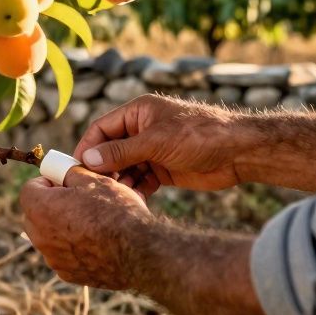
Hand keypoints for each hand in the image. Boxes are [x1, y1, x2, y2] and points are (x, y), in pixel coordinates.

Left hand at [18, 167, 156, 289]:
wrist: (140, 252)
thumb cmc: (116, 212)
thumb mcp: (94, 180)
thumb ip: (70, 174)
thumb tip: (63, 173)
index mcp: (40, 209)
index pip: (29, 189)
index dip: (47, 182)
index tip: (64, 183)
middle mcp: (40, 237)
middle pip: (35, 214)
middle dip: (50, 205)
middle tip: (76, 201)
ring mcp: (53, 259)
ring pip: (49, 236)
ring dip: (62, 227)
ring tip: (90, 222)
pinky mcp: (68, 274)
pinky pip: (63, 255)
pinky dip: (74, 248)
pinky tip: (96, 242)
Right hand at [72, 95, 250, 196]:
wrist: (239, 152)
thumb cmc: (200, 135)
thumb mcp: (156, 141)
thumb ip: (121, 151)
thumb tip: (87, 160)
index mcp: (138, 113)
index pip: (102, 129)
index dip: (87, 147)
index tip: (76, 168)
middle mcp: (142, 130)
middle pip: (110, 150)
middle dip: (102, 169)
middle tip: (92, 188)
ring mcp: (153, 151)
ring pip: (124, 168)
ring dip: (118, 182)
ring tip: (113, 197)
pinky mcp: (163, 170)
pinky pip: (140, 181)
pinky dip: (134, 190)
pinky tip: (130, 201)